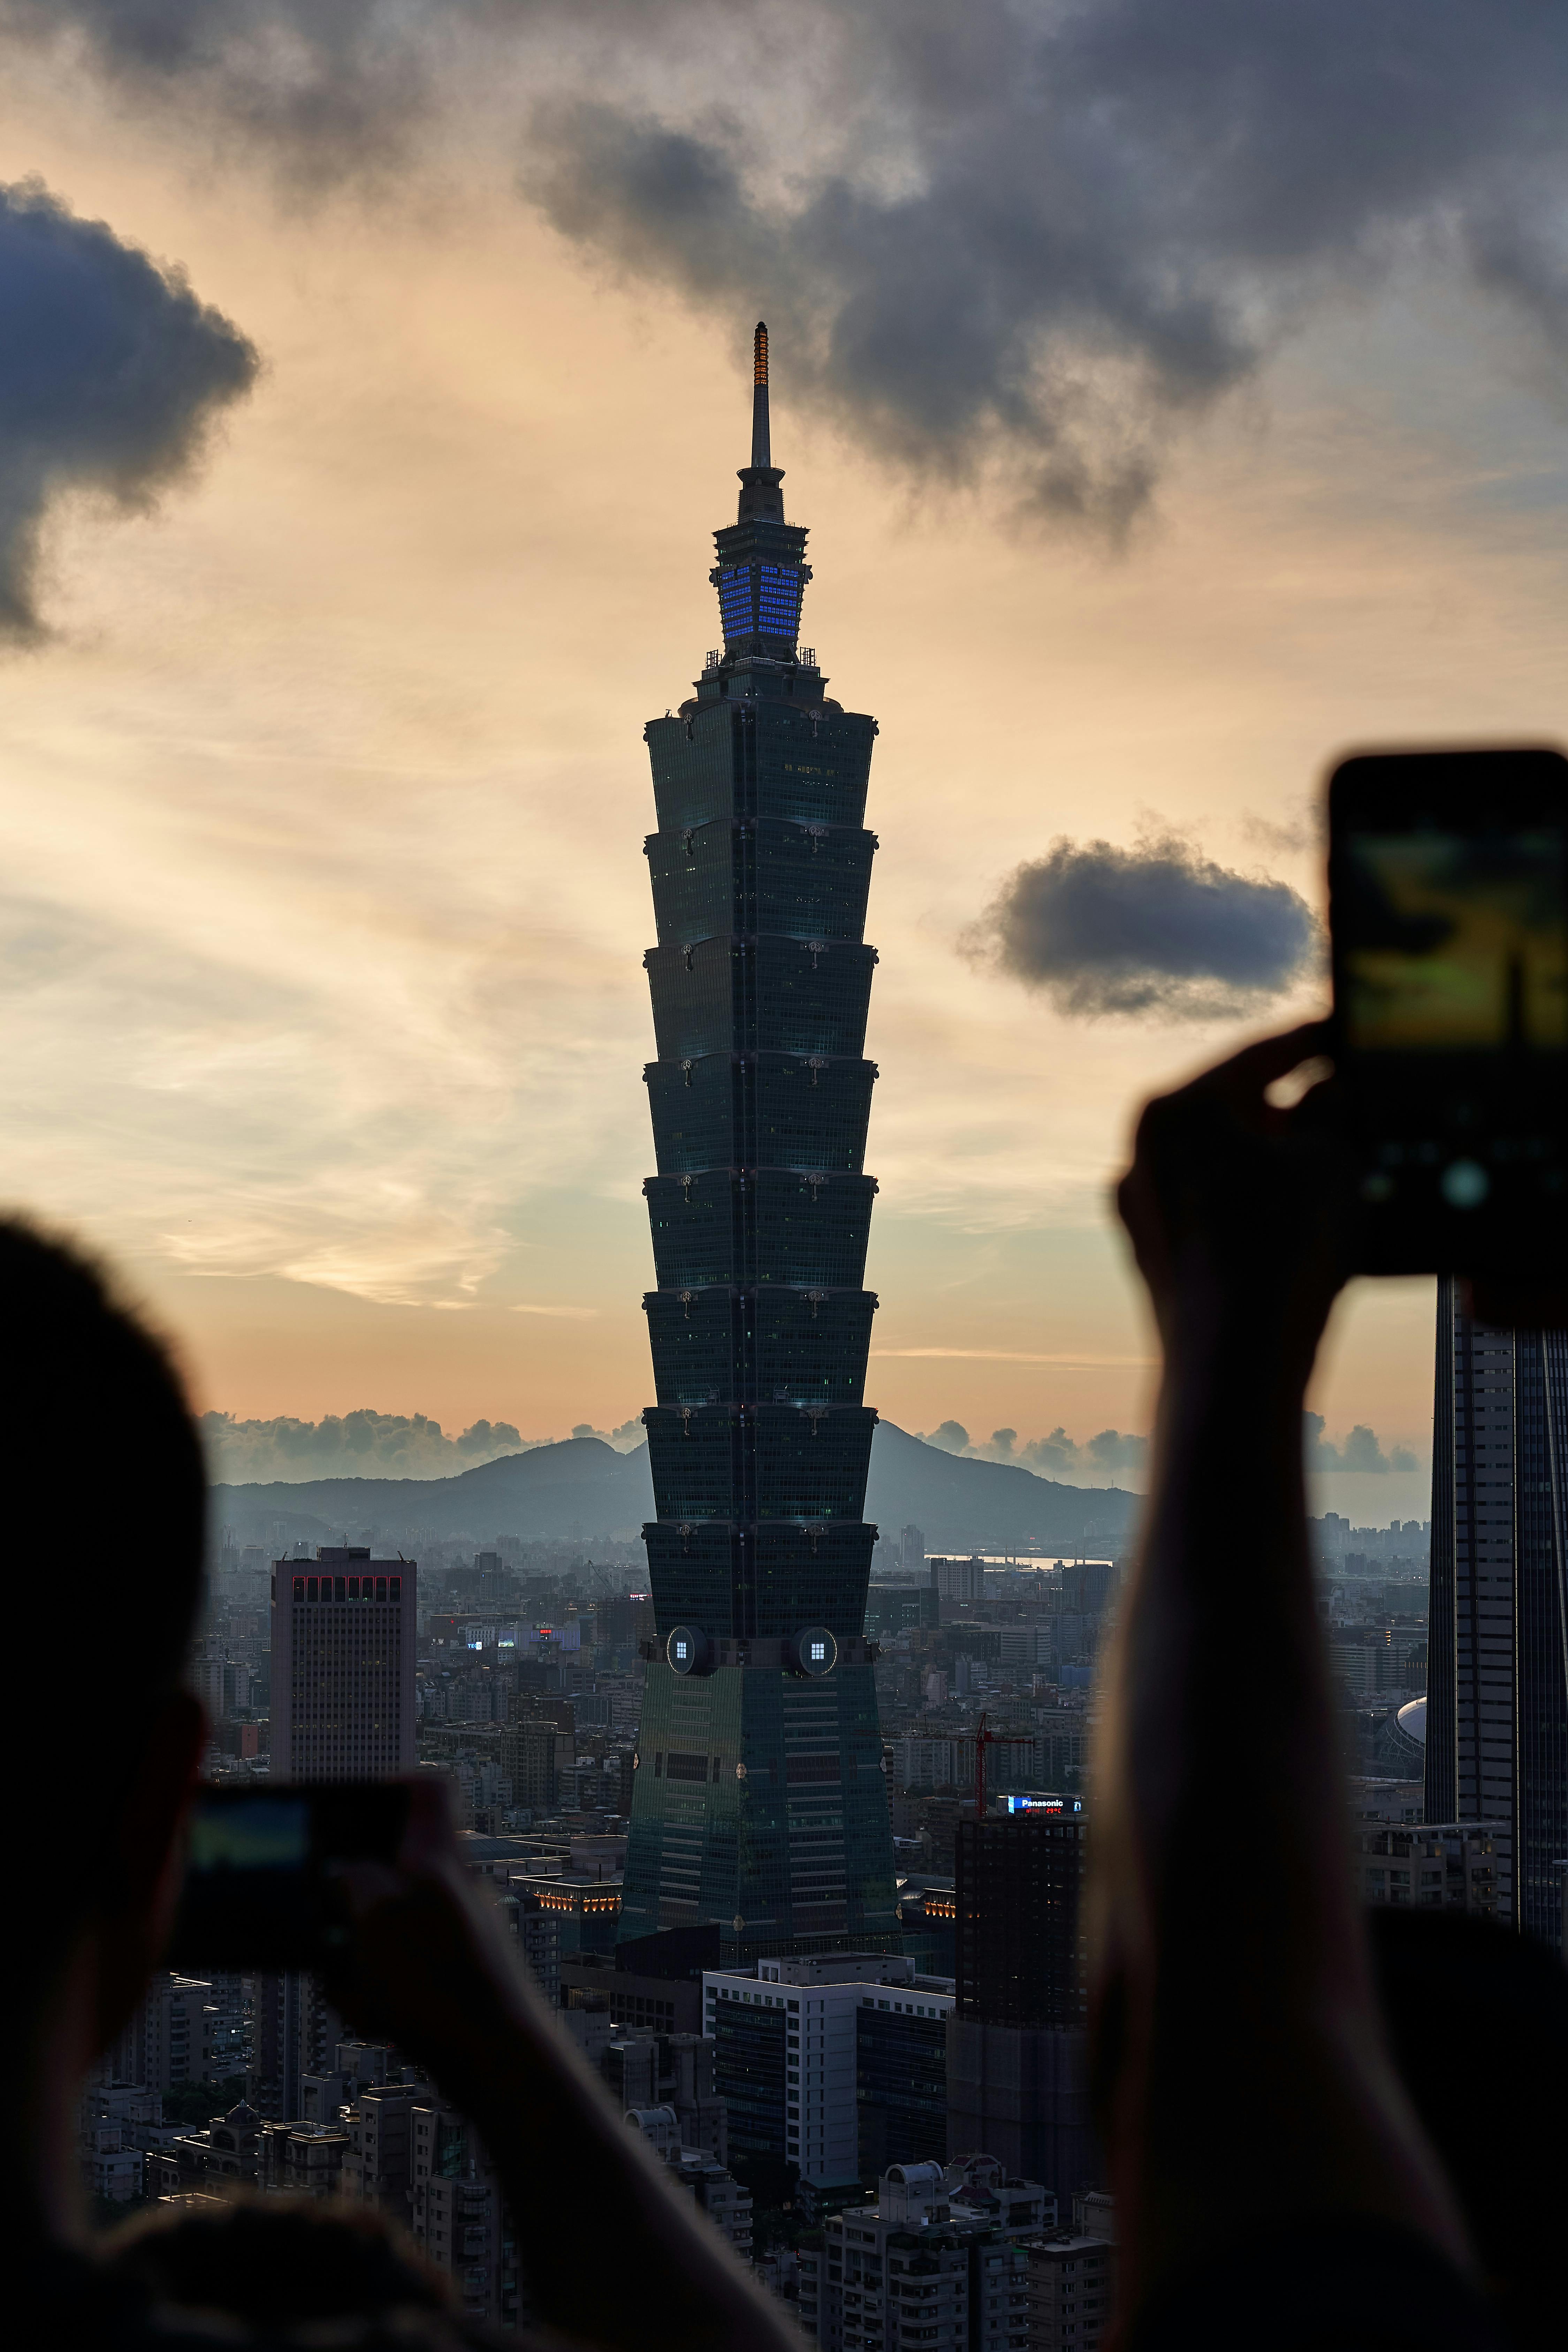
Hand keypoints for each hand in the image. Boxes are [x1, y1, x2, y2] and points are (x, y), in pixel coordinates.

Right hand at [322, 1779, 544, 2078]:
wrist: (499, 2061)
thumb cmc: (441, 1983)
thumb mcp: (376, 1916)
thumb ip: (354, 1880)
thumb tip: (345, 1871)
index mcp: (438, 1857)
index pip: (427, 1789)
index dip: (389, 1785)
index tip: (352, 1808)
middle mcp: (452, 1887)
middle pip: (390, 1871)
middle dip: (349, 1906)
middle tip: (329, 1929)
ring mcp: (455, 1932)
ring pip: (384, 1933)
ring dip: (357, 1962)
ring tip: (356, 1993)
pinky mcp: (452, 1977)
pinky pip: (395, 1977)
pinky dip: (376, 1998)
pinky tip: (375, 2020)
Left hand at [1116, 1021, 1354, 1386]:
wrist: (1233, 1366)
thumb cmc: (1284, 1252)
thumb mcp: (1336, 1161)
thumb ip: (1337, 1110)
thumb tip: (1332, 1089)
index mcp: (1177, 1108)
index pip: (1260, 1054)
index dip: (1315, 1041)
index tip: (1344, 1034)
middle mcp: (1143, 1150)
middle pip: (1237, 1108)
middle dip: (1297, 1105)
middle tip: (1351, 1102)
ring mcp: (1141, 1204)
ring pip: (1224, 1163)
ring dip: (1278, 1159)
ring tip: (1337, 1166)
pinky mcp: (1153, 1253)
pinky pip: (1214, 1209)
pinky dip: (1255, 1204)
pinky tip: (1299, 1219)